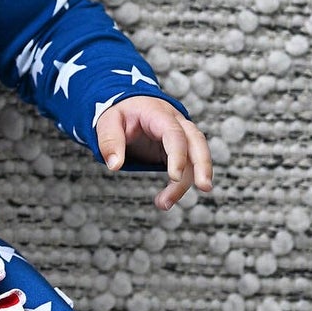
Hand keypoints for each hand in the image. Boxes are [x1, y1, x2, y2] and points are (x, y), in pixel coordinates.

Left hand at [95, 95, 213, 210]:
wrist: (127, 106)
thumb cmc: (119, 113)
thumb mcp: (107, 122)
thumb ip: (110, 141)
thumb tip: (114, 165)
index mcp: (158, 113)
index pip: (175, 133)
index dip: (178, 154)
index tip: (174, 176)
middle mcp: (175, 122)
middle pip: (197, 141)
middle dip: (203, 165)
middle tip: (204, 187)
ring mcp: (180, 135)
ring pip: (195, 157)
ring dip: (187, 182)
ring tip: (164, 204)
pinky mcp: (179, 149)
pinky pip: (187, 166)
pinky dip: (180, 184)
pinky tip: (166, 199)